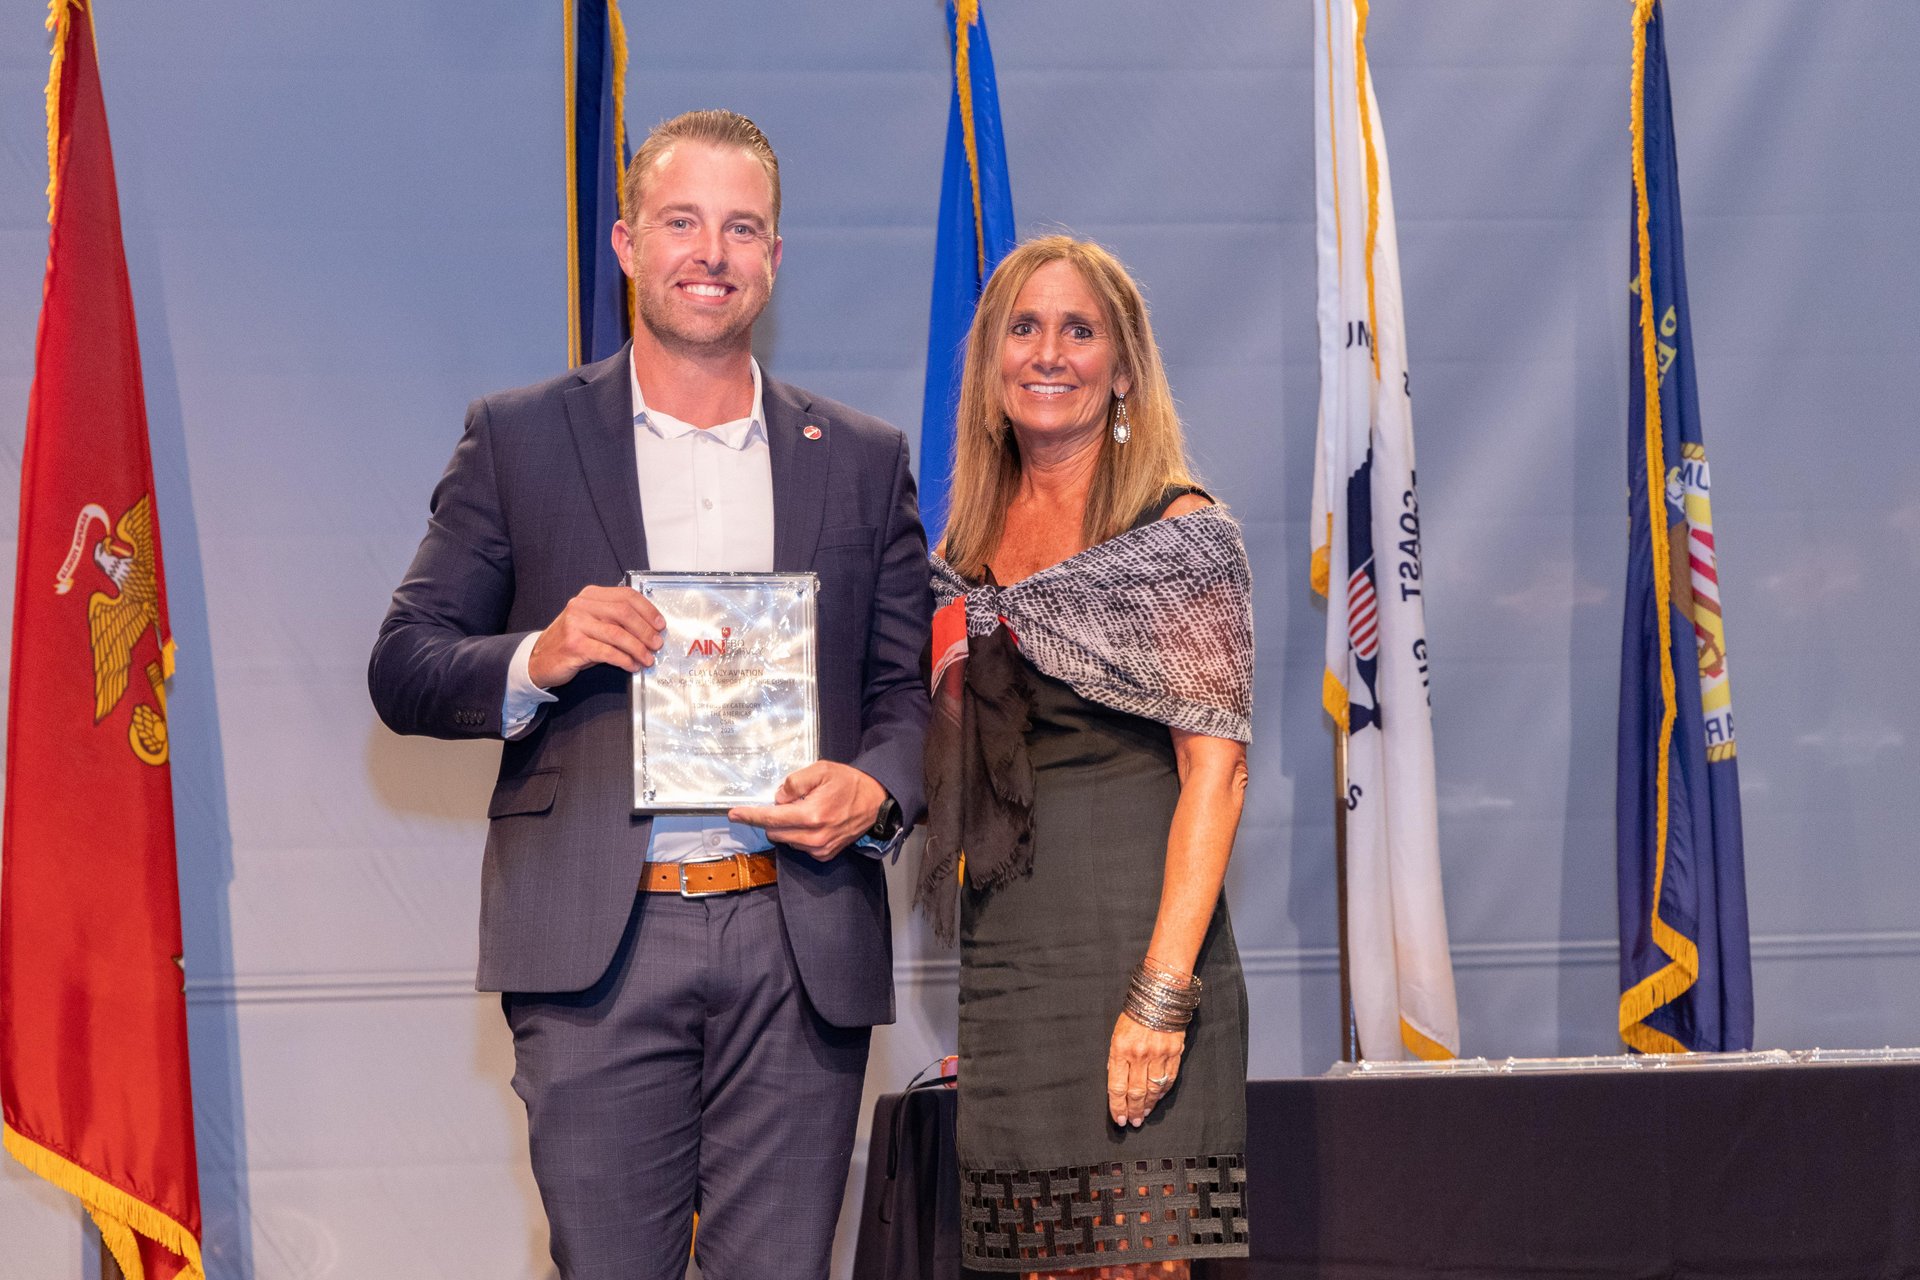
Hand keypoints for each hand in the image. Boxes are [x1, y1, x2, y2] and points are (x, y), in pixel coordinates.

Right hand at [527, 585, 665, 689]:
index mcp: (590, 596)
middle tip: (657, 644)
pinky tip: (632, 666)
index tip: (660, 624)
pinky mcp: (574, 645)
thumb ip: (615, 620)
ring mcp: (576, 624)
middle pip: (624, 613)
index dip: (648, 610)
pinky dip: (625, 660)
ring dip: (638, 648)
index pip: (626, 596)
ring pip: (618, 634)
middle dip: (646, 630)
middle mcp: (582, 606)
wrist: (540, 659)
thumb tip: (649, 629)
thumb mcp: (592, 623)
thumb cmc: (572, 641)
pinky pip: (608, 652)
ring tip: (648, 658)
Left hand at [729, 763, 884, 861]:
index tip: (734, 814)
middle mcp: (814, 836)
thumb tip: (778, 798)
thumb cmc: (848, 783)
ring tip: (806, 810)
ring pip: (786, 840)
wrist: (875, 801)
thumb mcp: (821, 770)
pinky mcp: (825, 854)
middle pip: (775, 832)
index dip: (750, 815)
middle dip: (772, 818)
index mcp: (812, 815)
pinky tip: (812, 821)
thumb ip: (795, 782)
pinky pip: (799, 846)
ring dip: (786, 827)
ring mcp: (820, 848)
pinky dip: (798, 834)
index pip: (772, 818)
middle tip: (788, 802)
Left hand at [1107, 1012, 1184, 1127]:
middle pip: (1135, 1092)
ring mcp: (1159, 1055)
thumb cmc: (1134, 1015)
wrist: (1159, 996)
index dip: (1117, 1106)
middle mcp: (1140, 1055)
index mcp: (1120, 1049)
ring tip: (1143, 1115)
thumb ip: (1116, 1059)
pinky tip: (1157, 1098)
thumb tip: (1117, 1083)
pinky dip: (1162, 1092)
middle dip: (1133, 1110)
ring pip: (1153, 1089)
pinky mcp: (1174, 1053)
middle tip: (1132, 1122)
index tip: (1119, 1119)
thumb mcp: (1116, 1035)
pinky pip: (1169, 1079)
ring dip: (1148, 1106)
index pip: (1117, 1086)